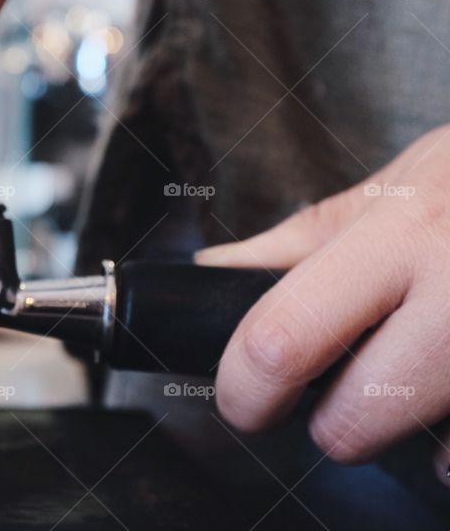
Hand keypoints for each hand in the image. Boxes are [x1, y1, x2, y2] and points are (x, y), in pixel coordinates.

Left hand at [196, 125, 449, 481]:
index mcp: (403, 235)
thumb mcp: (395, 191)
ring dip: (407, 435)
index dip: (246, 388)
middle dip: (332, 424)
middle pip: (354, 421)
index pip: (284, 337)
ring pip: (432, 452)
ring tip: (413, 381)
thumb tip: (214, 273)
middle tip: (340, 393)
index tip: (244, 399)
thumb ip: (302, 240)